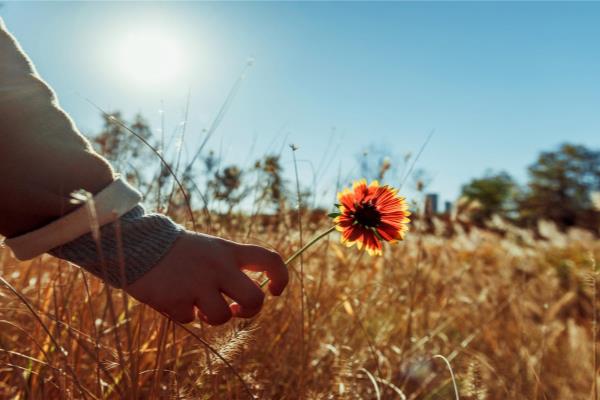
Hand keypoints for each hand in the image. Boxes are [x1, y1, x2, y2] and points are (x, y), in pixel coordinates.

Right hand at [124, 231, 287, 324]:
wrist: (139, 244)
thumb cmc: (180, 251)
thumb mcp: (211, 249)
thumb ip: (231, 268)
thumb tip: (246, 301)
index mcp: (229, 251)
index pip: (270, 259)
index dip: (281, 278)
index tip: (273, 291)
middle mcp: (218, 266)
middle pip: (254, 299)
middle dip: (250, 311)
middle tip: (236, 309)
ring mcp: (198, 283)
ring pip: (221, 318)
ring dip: (212, 316)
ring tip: (199, 305)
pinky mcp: (177, 299)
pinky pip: (190, 319)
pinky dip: (184, 313)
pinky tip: (173, 297)